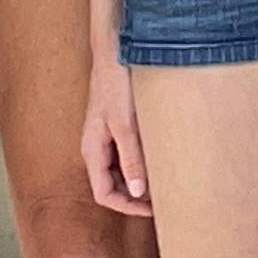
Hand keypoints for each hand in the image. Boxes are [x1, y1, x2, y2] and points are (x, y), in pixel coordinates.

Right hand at [81, 58, 152, 215]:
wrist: (117, 47)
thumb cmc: (114, 81)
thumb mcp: (124, 124)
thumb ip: (131, 158)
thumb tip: (138, 192)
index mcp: (92, 150)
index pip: (104, 193)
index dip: (127, 207)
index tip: (153, 210)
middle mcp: (98, 146)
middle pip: (114, 184)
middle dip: (136, 196)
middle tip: (164, 199)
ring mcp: (109, 134)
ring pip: (123, 169)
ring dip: (141, 179)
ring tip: (166, 182)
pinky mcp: (121, 122)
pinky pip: (130, 151)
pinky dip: (144, 160)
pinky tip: (162, 158)